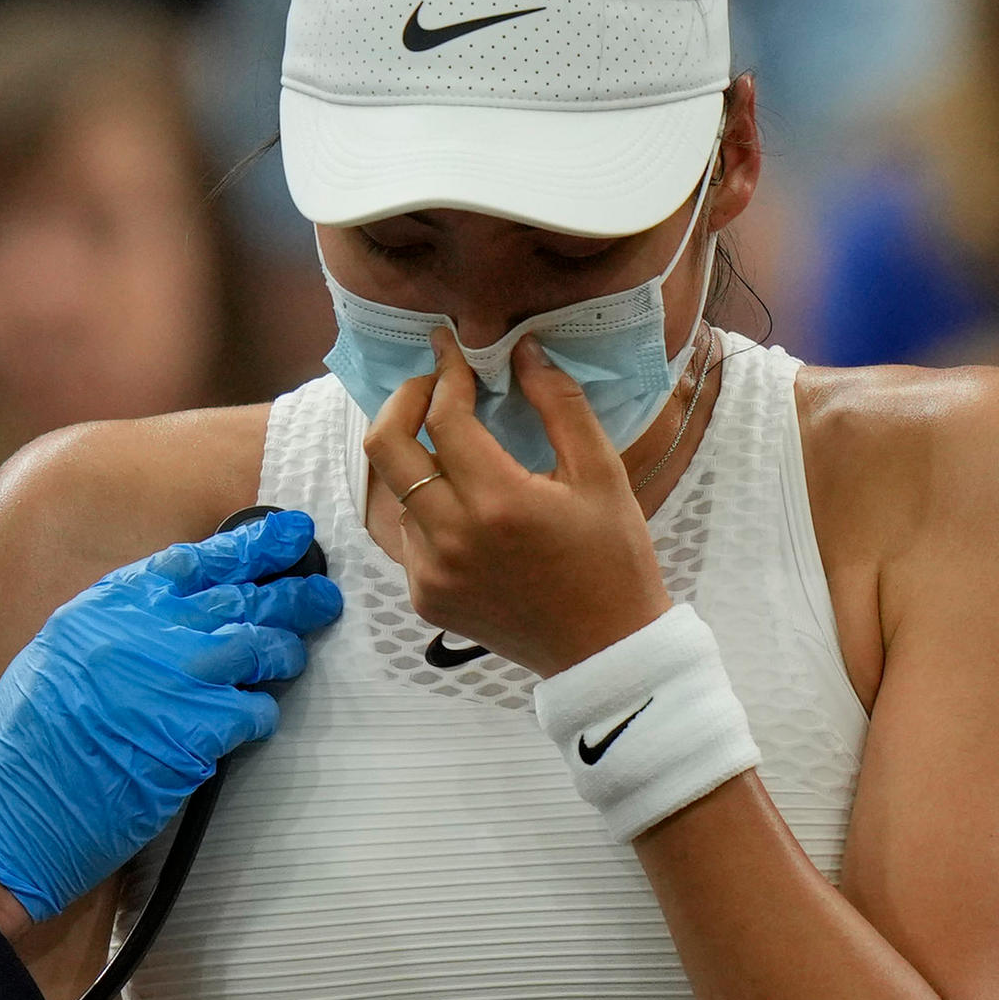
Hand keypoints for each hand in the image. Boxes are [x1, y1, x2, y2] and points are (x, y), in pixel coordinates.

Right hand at [0, 510, 342, 914]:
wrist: (12, 809)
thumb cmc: (27, 745)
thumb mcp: (61, 656)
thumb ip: (119, 629)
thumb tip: (173, 619)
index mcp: (109, 605)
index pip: (196, 559)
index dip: (249, 544)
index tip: (285, 534)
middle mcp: (149, 629)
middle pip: (241, 596)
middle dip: (292, 592)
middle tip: (323, 593)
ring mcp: (180, 677)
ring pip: (262, 646)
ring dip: (284, 652)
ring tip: (292, 657)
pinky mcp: (201, 732)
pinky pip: (256, 712)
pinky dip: (260, 716)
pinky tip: (250, 725)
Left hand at [360, 324, 696, 673]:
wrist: (605, 650)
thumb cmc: (613, 558)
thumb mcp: (602, 474)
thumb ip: (560, 404)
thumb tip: (524, 348)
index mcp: (500, 503)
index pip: (444, 418)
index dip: (446, 375)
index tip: (454, 352)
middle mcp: (453, 539)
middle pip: (385, 448)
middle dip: (401, 401)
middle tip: (431, 385)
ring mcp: (431, 573)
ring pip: (399, 492)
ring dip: (423, 460)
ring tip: (465, 451)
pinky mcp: (425, 598)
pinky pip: (409, 534)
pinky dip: (429, 508)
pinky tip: (470, 510)